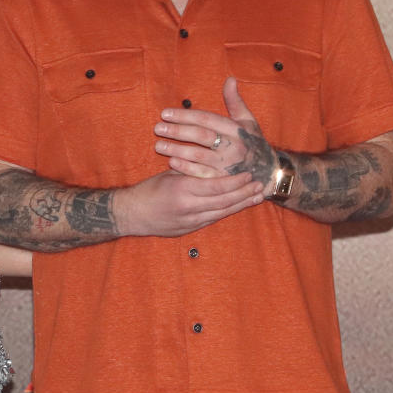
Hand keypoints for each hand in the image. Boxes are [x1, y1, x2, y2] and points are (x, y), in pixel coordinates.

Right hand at [114, 169, 264, 237]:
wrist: (132, 214)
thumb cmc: (148, 190)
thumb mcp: (170, 175)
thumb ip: (192, 172)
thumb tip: (213, 164)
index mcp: (184, 189)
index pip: (217, 186)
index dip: (236, 181)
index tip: (249, 173)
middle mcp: (190, 207)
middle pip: (225, 201)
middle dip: (245, 193)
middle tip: (260, 185)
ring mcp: (191, 220)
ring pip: (223, 212)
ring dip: (242, 204)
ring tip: (256, 197)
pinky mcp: (191, 228)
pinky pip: (214, 218)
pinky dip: (228, 211)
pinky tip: (238, 206)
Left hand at [153, 77, 276, 191]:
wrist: (271, 172)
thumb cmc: (254, 143)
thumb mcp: (248, 121)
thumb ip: (235, 101)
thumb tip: (230, 79)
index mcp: (237, 130)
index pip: (207, 119)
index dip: (185, 115)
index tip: (165, 113)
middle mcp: (233, 146)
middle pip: (201, 136)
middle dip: (178, 132)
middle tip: (157, 128)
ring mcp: (228, 165)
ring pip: (199, 156)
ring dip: (177, 150)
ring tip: (158, 145)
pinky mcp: (224, 180)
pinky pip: (202, 175)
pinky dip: (186, 169)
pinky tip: (171, 163)